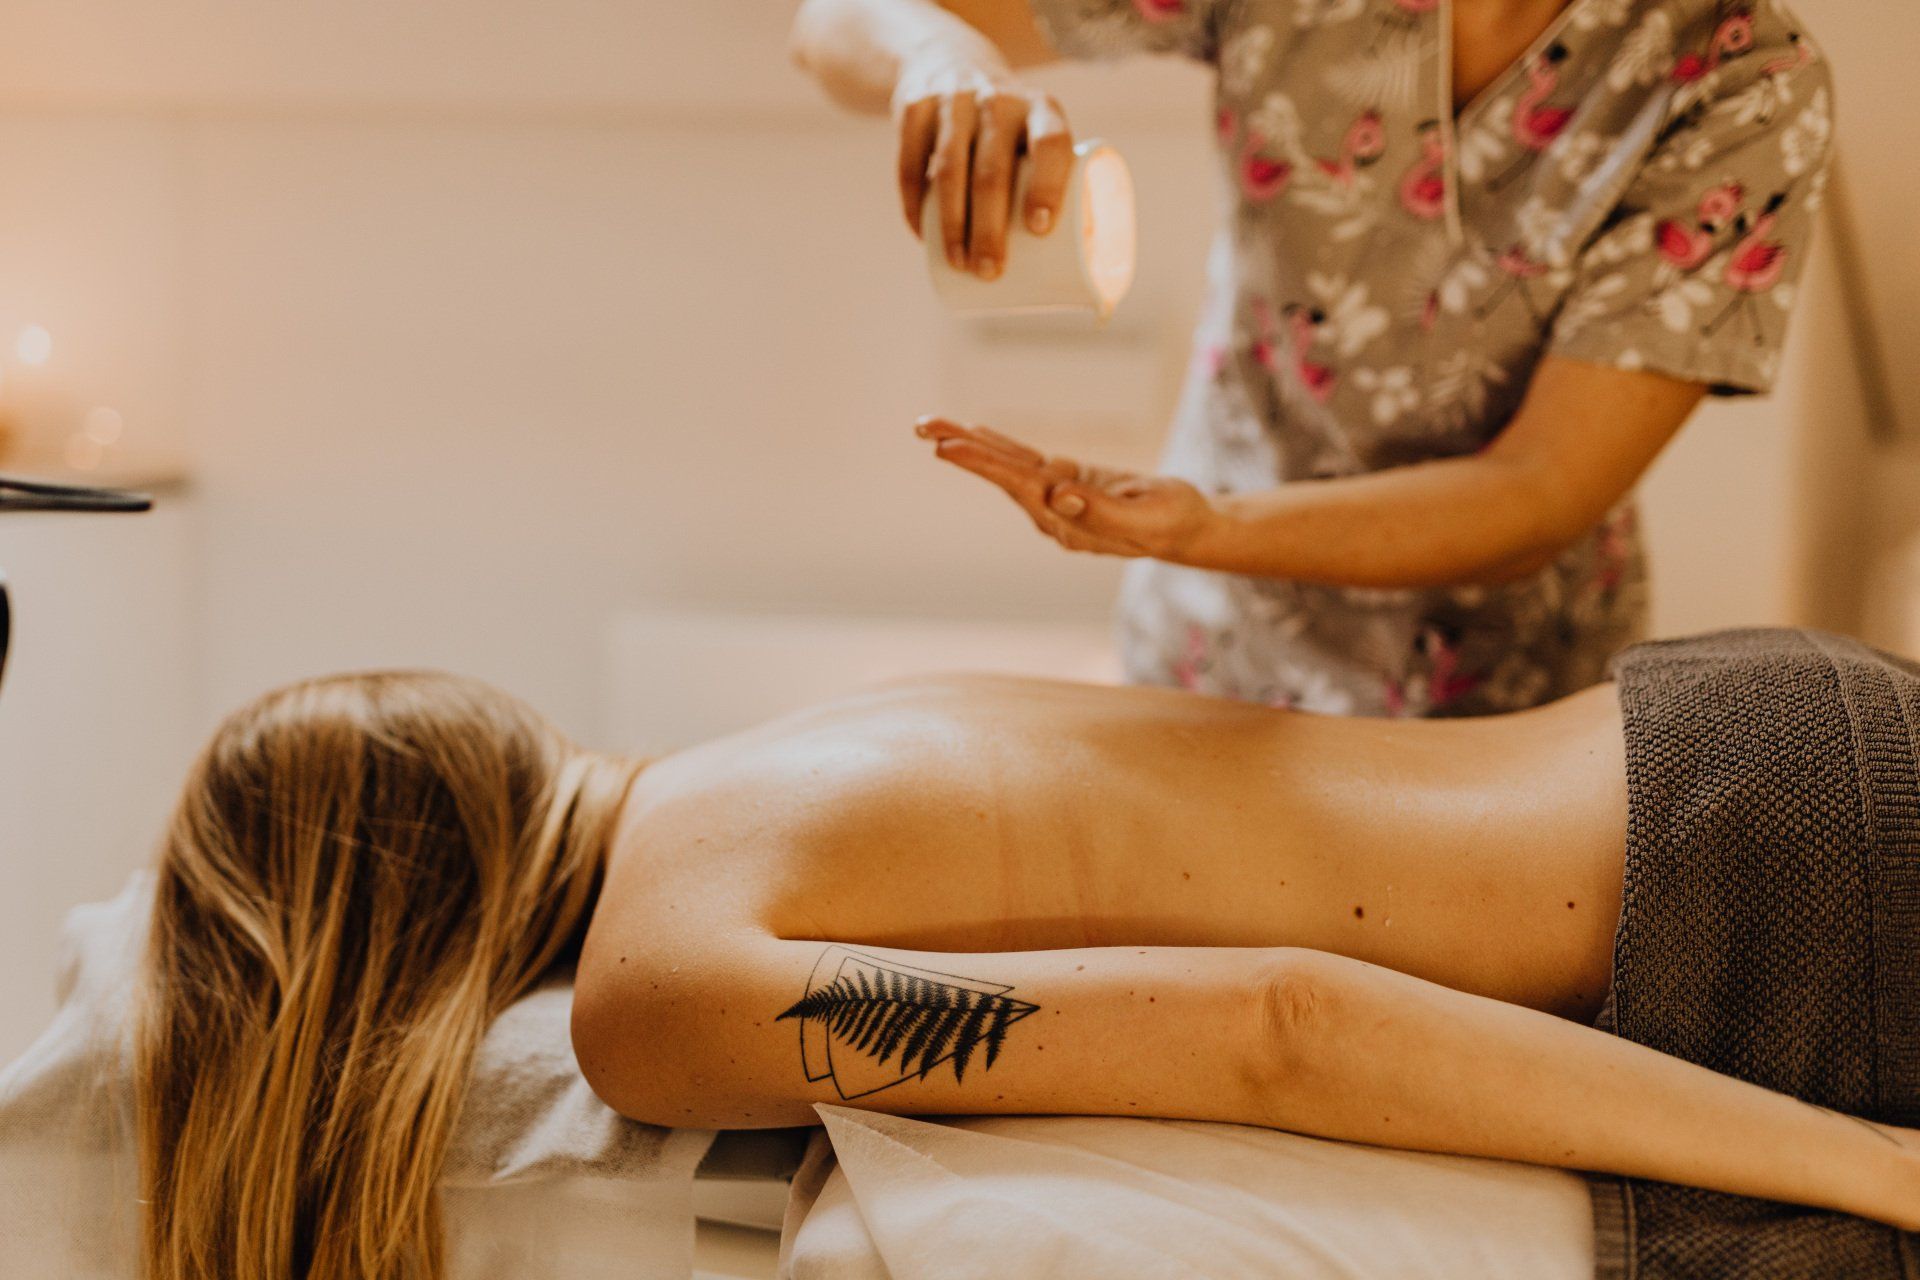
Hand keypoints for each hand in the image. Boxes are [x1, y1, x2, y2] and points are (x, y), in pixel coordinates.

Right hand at [892, 55, 1072, 279]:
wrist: (949, 60)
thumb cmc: (1008, 127)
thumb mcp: (1033, 131)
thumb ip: (1047, 179)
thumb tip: (1059, 265)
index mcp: (1040, 109)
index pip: (1050, 144)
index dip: (1047, 186)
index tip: (1039, 230)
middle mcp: (999, 100)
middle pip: (993, 172)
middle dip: (990, 230)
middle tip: (990, 271)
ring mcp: (953, 102)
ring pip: (949, 172)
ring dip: (952, 225)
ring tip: (960, 264)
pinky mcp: (914, 109)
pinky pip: (910, 165)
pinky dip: (915, 206)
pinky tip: (921, 235)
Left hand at [917, 417, 1213, 560]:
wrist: (1187, 529)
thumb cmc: (1171, 523)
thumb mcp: (1144, 518)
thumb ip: (1099, 511)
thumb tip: (1057, 497)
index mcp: (1067, 521)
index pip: (1016, 485)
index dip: (982, 463)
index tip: (947, 447)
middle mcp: (1053, 511)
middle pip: (1000, 473)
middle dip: (961, 449)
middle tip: (922, 426)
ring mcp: (1058, 498)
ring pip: (1008, 465)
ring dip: (972, 445)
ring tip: (934, 426)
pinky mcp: (1068, 484)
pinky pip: (1027, 462)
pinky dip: (1000, 446)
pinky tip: (977, 435)